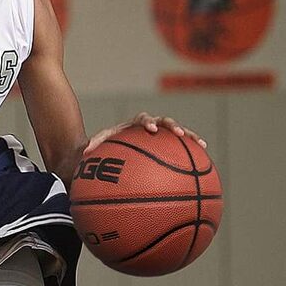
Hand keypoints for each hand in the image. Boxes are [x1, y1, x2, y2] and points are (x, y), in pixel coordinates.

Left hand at [85, 112, 207, 155]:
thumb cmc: (99, 151)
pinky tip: (200, 165)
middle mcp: (147, 128)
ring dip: (189, 138)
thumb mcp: (94, 149)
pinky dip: (189, 155)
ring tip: (202, 145)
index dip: (147, 122)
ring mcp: (157, 138)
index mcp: (132, 126)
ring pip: (176, 135)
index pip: (141, 119)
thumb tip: (83, 151)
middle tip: (181, 135)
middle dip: (173, 127)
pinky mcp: (163, 147)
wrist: (106, 152)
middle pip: (163, 122)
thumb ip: (91, 148)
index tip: (150, 130)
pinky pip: (178, 151)